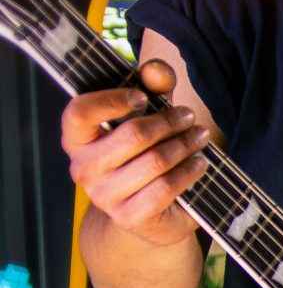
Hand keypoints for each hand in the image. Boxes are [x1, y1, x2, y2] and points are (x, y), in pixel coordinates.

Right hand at [62, 60, 210, 246]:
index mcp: (76, 139)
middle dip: (169, 122)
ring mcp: (104, 196)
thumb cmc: (144, 153)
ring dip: (185, 145)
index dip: (112, 99)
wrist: (147, 213)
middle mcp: (83, 169)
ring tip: (201, 137)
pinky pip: (165, 188)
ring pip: (155, 161)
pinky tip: (200, 163)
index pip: (80, 112)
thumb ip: (152, 88)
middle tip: (189, 117)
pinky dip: (188, 172)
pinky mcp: (129, 217)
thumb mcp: (148, 116)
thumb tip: (157, 70)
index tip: (142, 98)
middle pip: (132, 135)